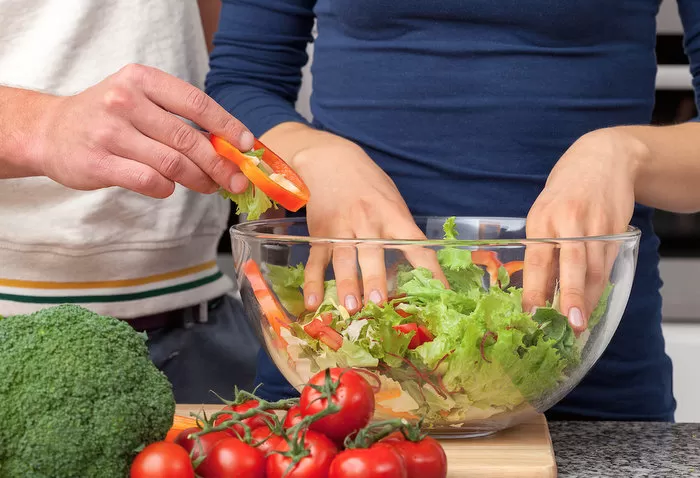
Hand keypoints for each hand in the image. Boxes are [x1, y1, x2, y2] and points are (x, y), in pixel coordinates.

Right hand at [34, 64, 252, 197]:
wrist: (49, 131)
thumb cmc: (107, 118)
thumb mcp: (141, 102)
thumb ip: (179, 119)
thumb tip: (228, 146)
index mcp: (143, 80)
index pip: (197, 103)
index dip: (228, 126)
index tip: (247, 145)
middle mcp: (125, 101)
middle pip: (188, 139)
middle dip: (220, 164)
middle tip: (236, 180)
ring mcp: (110, 132)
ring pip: (173, 163)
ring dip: (199, 179)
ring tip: (209, 186)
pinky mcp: (99, 162)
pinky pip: (150, 181)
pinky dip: (167, 188)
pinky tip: (168, 187)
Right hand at [287, 130, 446, 313]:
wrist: (329, 159)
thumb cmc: (368, 183)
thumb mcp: (391, 199)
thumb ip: (400, 229)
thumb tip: (416, 267)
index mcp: (392, 215)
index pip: (416, 245)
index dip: (430, 270)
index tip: (441, 292)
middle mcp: (367, 221)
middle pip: (372, 253)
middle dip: (375, 278)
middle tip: (379, 303)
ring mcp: (341, 228)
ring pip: (343, 258)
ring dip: (347, 284)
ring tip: (350, 307)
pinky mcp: (320, 233)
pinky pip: (316, 260)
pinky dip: (313, 282)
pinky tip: (313, 302)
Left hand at [523, 128, 644, 333]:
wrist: (603, 159)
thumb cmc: (564, 192)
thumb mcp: (542, 213)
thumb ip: (541, 247)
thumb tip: (537, 290)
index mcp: (542, 218)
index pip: (537, 257)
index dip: (535, 287)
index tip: (531, 311)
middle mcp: (569, 220)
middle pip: (572, 263)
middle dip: (572, 296)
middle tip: (570, 323)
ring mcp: (597, 224)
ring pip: (594, 268)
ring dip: (588, 298)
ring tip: (580, 323)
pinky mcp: (617, 228)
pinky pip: (607, 263)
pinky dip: (600, 286)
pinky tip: (592, 303)